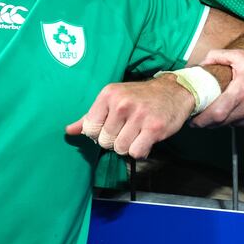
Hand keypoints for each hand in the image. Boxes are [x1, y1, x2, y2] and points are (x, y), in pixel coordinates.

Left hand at [65, 74, 192, 159]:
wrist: (174, 91)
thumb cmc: (141, 97)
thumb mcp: (114, 99)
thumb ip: (91, 116)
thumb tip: (69, 130)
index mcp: (108, 95)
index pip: (89, 129)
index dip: (99, 134)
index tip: (111, 127)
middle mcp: (121, 103)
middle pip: (105, 141)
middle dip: (115, 140)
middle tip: (128, 128)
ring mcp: (138, 115)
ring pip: (120, 148)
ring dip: (129, 145)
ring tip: (138, 132)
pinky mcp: (153, 127)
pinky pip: (136, 152)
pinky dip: (141, 150)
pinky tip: (146, 137)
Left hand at [192, 50, 243, 128]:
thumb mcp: (243, 55)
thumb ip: (218, 56)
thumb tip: (202, 64)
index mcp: (242, 91)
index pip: (216, 114)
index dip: (201, 120)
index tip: (192, 118)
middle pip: (220, 122)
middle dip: (206, 121)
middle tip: (198, 114)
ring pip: (229, 124)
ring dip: (220, 119)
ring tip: (214, 108)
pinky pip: (240, 123)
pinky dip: (233, 118)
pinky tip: (233, 107)